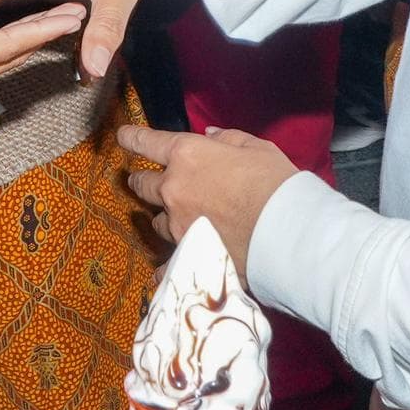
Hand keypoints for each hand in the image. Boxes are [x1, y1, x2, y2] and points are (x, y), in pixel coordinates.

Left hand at [116, 122, 300, 267]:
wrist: (286, 231)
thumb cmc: (274, 182)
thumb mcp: (256, 148)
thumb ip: (228, 139)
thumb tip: (210, 136)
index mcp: (187, 155)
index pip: (148, 142)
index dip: (133, 138)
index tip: (123, 136)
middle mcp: (173, 189)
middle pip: (143, 184)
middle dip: (142, 181)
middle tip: (144, 182)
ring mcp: (177, 224)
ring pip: (157, 221)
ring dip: (164, 217)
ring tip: (177, 220)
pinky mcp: (187, 253)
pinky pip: (165, 262)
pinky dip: (164, 266)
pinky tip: (161, 272)